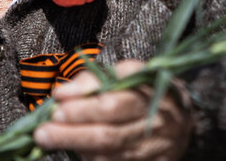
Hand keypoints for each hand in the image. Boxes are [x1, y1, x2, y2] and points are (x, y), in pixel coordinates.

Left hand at [34, 60, 193, 160]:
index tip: (57, 102)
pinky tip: (76, 151)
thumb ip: (96, 79)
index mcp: (153, 94)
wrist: (182, 121)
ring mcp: (154, 151)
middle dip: (72, 133)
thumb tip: (62, 93)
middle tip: (43, 131)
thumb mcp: (129, 73)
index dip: (83, 106)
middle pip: (109, 135)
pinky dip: (92, 159)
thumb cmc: (147, 92)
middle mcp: (156, 125)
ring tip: (49, 139)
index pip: (115, 105)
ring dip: (76, 148)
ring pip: (110, 155)